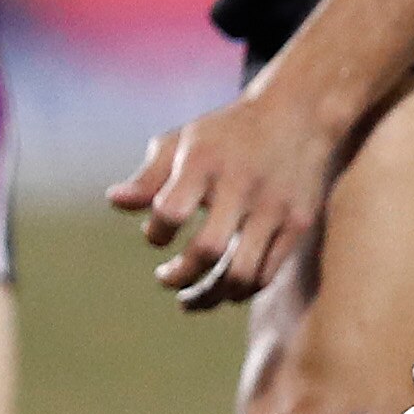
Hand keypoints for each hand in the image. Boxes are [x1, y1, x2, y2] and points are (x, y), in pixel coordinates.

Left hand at [107, 83, 345, 308]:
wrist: (298, 114)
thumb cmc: (227, 133)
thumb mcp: (183, 142)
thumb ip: (148, 176)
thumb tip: (115, 202)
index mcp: (205, 161)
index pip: (170, 212)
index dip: (155, 234)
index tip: (156, 236)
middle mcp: (241, 184)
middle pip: (208, 250)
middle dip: (180, 275)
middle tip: (166, 278)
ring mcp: (274, 207)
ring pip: (241, 274)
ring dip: (210, 295)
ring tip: (192, 298)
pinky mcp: (298, 224)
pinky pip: (266, 274)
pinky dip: (240, 289)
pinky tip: (224, 288)